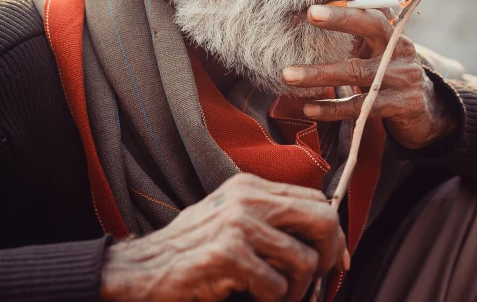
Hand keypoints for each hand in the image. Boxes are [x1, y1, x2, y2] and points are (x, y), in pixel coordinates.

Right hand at [100, 174, 348, 301]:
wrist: (142, 270)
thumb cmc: (191, 251)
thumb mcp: (231, 219)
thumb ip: (271, 220)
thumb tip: (325, 240)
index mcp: (250, 186)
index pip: (316, 198)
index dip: (333, 232)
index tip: (333, 259)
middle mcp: (248, 198)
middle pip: (323, 219)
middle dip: (329, 255)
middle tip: (316, 279)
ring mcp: (238, 223)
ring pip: (304, 260)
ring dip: (296, 290)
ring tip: (273, 294)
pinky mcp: (229, 252)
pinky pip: (277, 286)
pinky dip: (269, 300)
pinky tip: (247, 295)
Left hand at [282, 0, 457, 149]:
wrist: (422, 108)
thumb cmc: (384, 68)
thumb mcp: (372, 46)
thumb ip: (349, 29)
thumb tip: (301, 12)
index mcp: (390, 27)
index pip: (375, 2)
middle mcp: (399, 46)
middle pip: (372, 26)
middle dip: (341, 17)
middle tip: (310, 12)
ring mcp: (402, 76)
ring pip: (358, 72)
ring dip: (320, 73)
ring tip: (287, 74)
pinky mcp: (400, 105)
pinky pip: (361, 106)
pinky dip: (333, 108)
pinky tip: (308, 108)